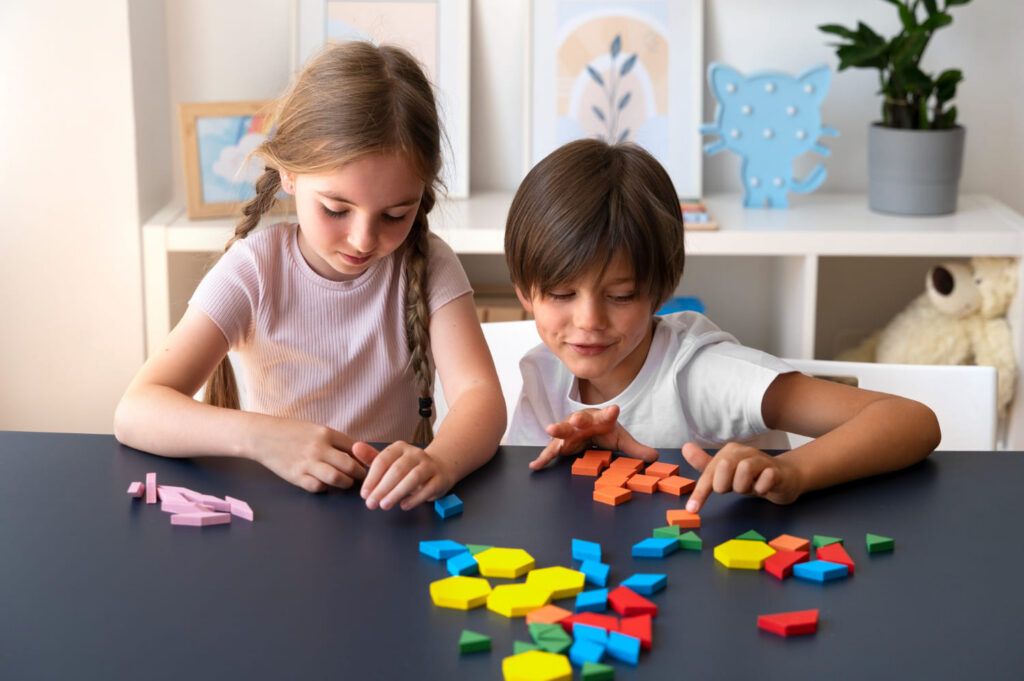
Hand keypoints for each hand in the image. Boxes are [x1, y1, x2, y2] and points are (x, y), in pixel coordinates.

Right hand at [253, 421, 364, 492]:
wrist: (262, 436)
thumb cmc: (291, 432)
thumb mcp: (315, 429)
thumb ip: (333, 440)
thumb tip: (355, 453)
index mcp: (326, 433)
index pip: (354, 447)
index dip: (363, 458)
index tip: (366, 463)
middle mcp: (319, 448)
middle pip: (350, 465)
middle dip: (359, 473)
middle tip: (361, 477)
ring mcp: (308, 463)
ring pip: (337, 478)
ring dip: (345, 482)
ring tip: (346, 482)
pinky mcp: (296, 476)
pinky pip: (317, 487)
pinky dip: (324, 487)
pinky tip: (324, 484)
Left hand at [355, 441, 452, 510]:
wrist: (440, 468)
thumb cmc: (409, 467)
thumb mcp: (390, 462)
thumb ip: (372, 458)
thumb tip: (355, 448)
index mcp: (400, 448)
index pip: (383, 460)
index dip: (372, 478)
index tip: (364, 494)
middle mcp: (415, 454)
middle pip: (397, 469)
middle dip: (382, 488)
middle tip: (371, 503)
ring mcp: (429, 465)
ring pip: (414, 477)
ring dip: (397, 492)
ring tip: (385, 505)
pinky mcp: (440, 479)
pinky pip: (428, 488)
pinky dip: (415, 498)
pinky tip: (404, 506)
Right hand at [529, 405, 658, 470]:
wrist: (588, 429)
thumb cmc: (604, 431)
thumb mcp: (621, 441)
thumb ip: (636, 449)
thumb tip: (655, 458)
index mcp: (601, 419)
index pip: (607, 415)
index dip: (610, 413)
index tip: (615, 410)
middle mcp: (583, 422)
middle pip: (580, 420)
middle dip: (578, 420)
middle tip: (576, 420)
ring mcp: (570, 432)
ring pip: (562, 431)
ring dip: (557, 430)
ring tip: (549, 429)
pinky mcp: (561, 443)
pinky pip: (551, 451)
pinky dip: (543, 458)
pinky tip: (535, 465)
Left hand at [681, 442, 802, 511]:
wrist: (784, 477)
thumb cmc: (751, 476)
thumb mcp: (726, 474)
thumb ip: (705, 464)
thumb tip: (685, 447)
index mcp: (728, 452)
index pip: (709, 472)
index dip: (701, 492)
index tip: (692, 509)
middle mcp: (744, 452)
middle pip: (724, 467)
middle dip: (725, 485)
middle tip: (734, 489)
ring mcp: (762, 460)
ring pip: (745, 470)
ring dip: (744, 486)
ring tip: (749, 488)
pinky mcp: (777, 470)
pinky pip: (766, 478)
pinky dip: (762, 487)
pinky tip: (763, 488)